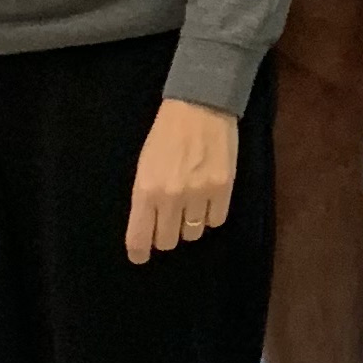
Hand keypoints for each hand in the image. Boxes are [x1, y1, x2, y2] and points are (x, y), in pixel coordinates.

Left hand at [127, 96, 239, 258]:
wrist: (199, 106)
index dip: (139, 252)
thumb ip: (145, 197)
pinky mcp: (223, 188)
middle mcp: (171, 197)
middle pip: (168, 241)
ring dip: (189, 224)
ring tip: (190, 204)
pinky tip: (207, 199)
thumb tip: (148, 228)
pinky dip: (211, 215)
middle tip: (169, 222)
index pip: (139, 237)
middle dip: (166, 235)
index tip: (141, 257)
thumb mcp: (144, 164)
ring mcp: (199, 194)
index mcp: (146, 190)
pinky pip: (216, 221)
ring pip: (193, 233)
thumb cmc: (166, 135)